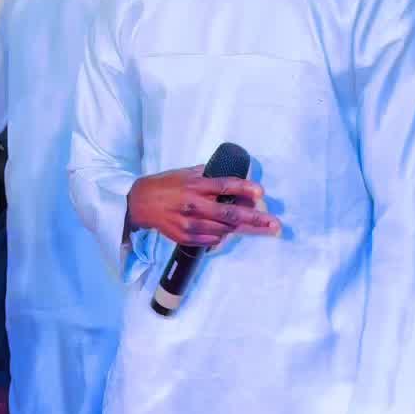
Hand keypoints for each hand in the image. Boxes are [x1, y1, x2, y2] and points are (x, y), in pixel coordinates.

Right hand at [126, 167, 278, 248]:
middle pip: (229, 215)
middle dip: (255, 220)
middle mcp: (194, 205)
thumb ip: (207, 175)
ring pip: (223, 230)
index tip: (261, 192)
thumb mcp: (185, 173)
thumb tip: (230, 176)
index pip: (224, 186)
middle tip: (275, 224)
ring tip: (262, 228)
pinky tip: (227, 231)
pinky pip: (211, 240)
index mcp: (195, 186)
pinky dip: (222, 236)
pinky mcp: (185, 237)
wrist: (139, 203)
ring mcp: (189, 224)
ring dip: (243, 229)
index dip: (244, 189)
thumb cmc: (164, 185)